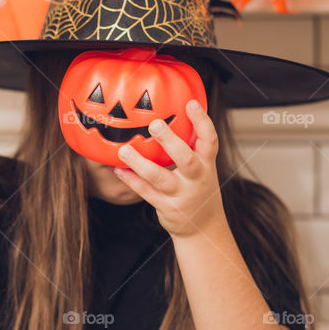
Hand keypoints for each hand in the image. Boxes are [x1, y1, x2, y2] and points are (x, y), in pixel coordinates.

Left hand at [114, 100, 225, 238]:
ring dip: (141, 163)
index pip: (209, 141)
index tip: (190, 103)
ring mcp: (181, 194)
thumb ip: (191, 143)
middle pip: (186, 159)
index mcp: (207, 164)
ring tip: (124, 149)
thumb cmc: (198, 185)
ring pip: (160, 178)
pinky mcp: (167, 207)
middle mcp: (197, 178)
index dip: (201, 122)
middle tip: (154, 124)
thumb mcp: (204, 165)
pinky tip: (118, 169)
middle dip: (170, 142)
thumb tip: (174, 110)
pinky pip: (146, 192)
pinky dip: (132, 180)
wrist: (204, 226)